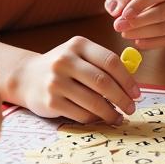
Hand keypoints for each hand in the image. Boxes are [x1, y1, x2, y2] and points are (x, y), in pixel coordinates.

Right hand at [14, 36, 141, 122]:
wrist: (27, 77)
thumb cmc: (64, 68)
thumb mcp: (80, 55)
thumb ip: (103, 65)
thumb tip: (132, 86)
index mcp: (78, 44)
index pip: (110, 61)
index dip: (127, 80)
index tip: (137, 93)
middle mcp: (65, 60)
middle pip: (103, 82)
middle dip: (122, 98)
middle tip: (131, 108)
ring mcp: (56, 81)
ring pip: (93, 101)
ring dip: (110, 113)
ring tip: (118, 117)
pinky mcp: (50, 101)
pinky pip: (80, 114)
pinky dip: (95, 119)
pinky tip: (100, 119)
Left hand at [105, 0, 164, 49]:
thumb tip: (113, 10)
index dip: (140, 4)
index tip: (124, 14)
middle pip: (162, 13)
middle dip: (138, 21)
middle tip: (118, 26)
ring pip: (164, 28)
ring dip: (142, 33)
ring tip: (123, 33)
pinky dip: (151, 43)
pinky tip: (136, 43)